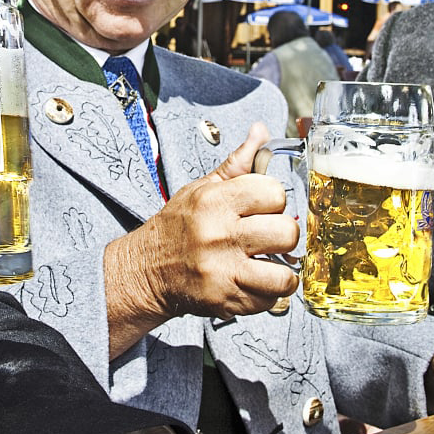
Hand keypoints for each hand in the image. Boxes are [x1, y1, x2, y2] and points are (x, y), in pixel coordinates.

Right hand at [103, 123, 298, 357]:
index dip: (274, 201)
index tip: (265, 208)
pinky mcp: (224, 300)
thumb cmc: (178, 226)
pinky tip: (256, 282)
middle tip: (271, 238)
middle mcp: (218, 236)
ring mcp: (222, 271)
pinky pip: (269, 301)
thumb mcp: (202, 188)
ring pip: (284, 275)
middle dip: (284, 236)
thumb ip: (237, 164)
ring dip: (284, 273)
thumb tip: (261, 132)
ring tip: (272, 265)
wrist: (147, 269)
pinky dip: (268, 294)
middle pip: (286, 233)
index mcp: (215, 201)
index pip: (273, 193)